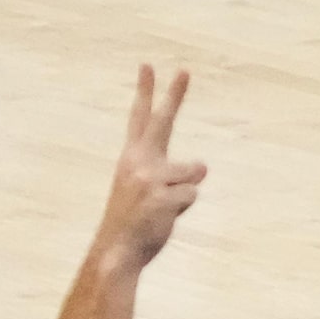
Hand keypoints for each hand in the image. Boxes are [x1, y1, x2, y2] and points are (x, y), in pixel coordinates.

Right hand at [95, 66, 205, 270]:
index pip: (139, 119)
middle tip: (185, 70)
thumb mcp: (145, 192)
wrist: (116, 253)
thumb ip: (169, 172)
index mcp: (131, 158)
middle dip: (174, 95)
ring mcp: (150, 177)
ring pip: (193, 173)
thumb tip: (203, 167)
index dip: (144, 92)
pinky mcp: (164, 195)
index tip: (147, 65)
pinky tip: (163, 218)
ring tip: (161, 209)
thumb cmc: (132, 223)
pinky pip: (192, 195)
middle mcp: (139, 161)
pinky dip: (183, 208)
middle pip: (163, 122)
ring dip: (184, 192)